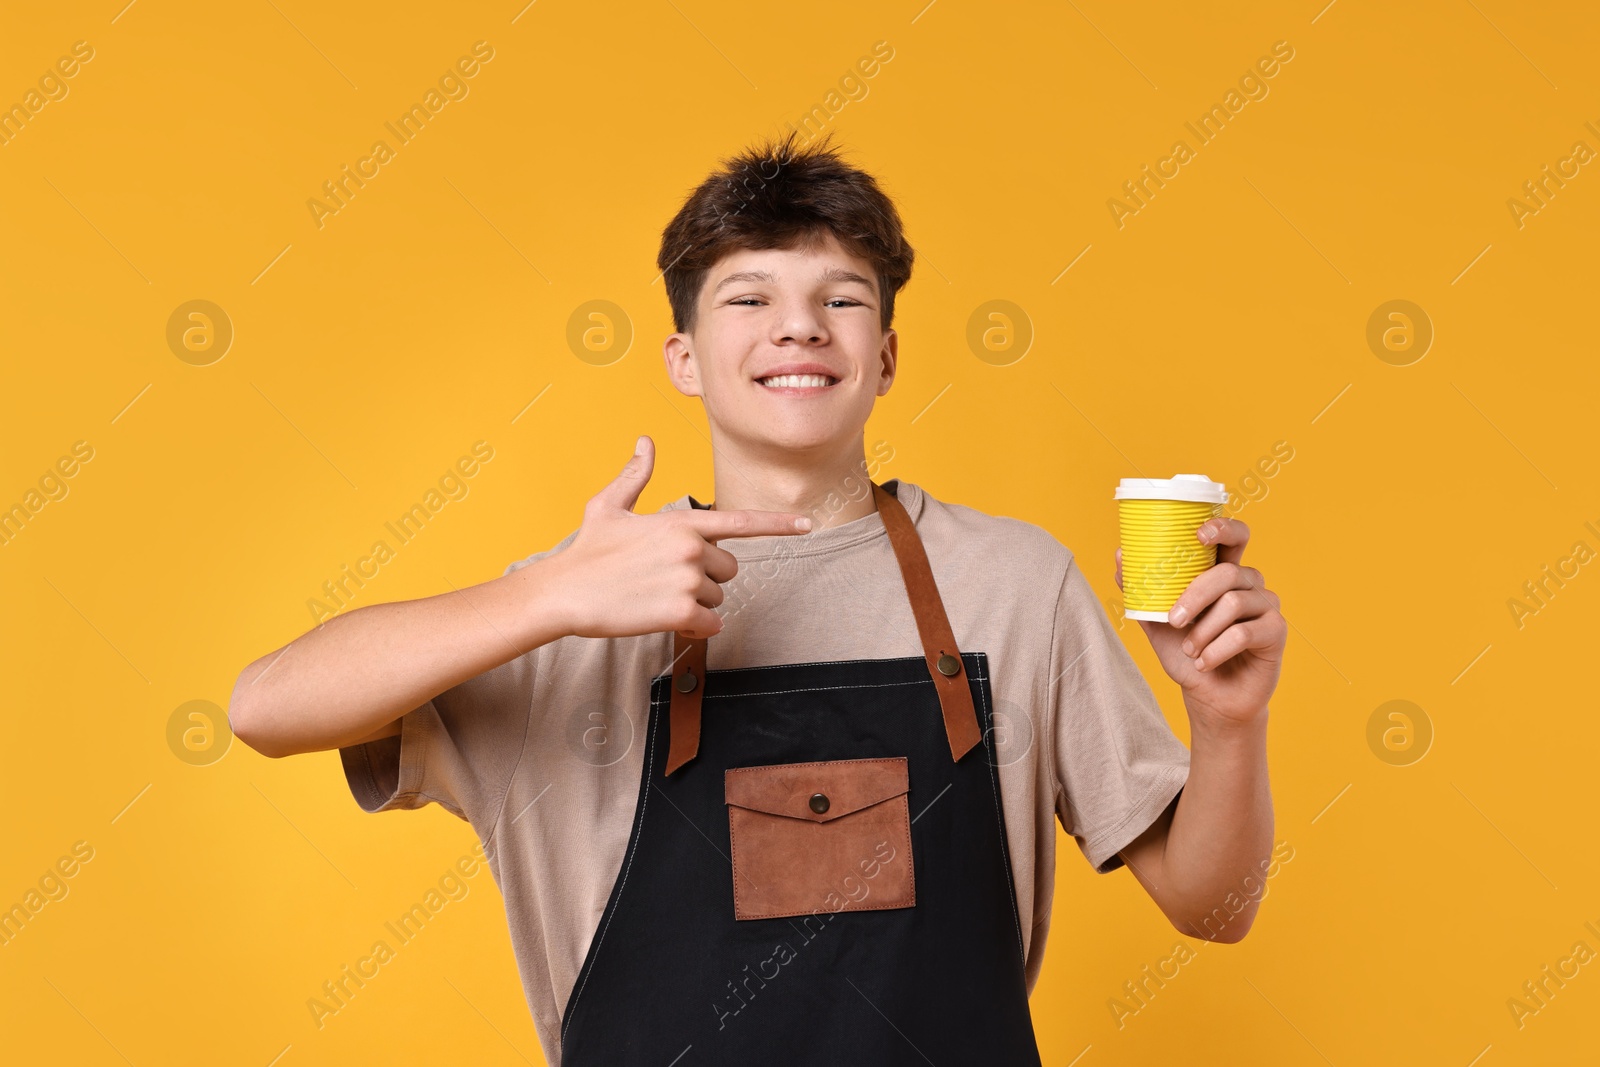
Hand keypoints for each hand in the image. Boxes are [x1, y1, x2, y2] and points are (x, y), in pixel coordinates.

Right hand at [538, 436, 812, 640]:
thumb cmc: (586, 551)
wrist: (564, 593)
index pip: (741, 522)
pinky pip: (711, 625)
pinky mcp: (681, 612)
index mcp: (681, 522)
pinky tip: (665, 619)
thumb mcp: (608, 506)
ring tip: (656, 597)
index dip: (778, 524)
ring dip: (694, 603)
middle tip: (665, 579)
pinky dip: (695, 628)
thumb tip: (645, 442)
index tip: (808, 524)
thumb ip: (635, 476)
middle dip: (705, 578)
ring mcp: (688, 581)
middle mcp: (692, 548)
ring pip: (717, 598)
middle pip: (729, 570)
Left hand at [1115, 516, 1285, 727]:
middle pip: (1227, 572)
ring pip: (1234, 602)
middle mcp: (1249, 584)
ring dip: (1203, 631)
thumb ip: (1143, 592)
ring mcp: (1267, 606)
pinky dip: (1217, 650)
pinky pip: (1245, 632)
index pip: (1234, 536)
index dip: (1222, 527)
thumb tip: (1120, 557)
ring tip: (1190, 651)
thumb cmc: (1187, 654)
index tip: (1199, 535)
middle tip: (1174, 620)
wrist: (1210, 698)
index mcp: (1224, 574)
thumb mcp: (1157, 623)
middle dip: (1195, 595)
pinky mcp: (1276, 631)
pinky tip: (1204, 663)